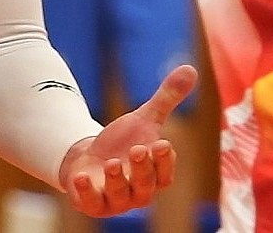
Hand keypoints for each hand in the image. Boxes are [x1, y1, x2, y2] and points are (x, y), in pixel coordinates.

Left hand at [59, 64, 196, 216]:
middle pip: (145, 186)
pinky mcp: (93, 203)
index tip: (163, 144)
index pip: (165, 174)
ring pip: (120, 197)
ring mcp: (115, 200)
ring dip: (117, 181)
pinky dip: (86, 193)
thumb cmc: (123, 143)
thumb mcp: (143, 119)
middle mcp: (139, 192)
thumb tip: (191, 68)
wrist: (91, 160)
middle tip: (138, 149)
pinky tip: (81, 178)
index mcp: (155, 175)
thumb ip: (166, 99)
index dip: (165, 161)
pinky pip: (91, 203)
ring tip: (113, 163)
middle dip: (143, 169)